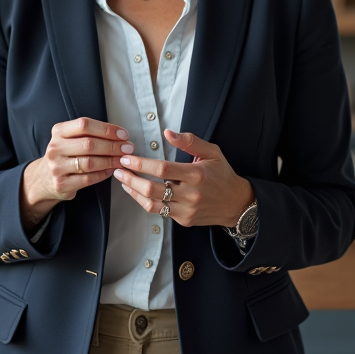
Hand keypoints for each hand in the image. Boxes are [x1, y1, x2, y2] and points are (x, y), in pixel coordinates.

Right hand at [20, 117, 131, 228]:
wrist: (44, 177)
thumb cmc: (65, 154)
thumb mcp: (70, 138)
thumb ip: (90, 134)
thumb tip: (121, 137)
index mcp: (59, 131)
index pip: (84, 125)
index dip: (106, 129)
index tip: (123, 134)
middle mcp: (55, 148)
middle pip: (89, 144)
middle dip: (112, 146)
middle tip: (128, 148)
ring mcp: (57, 167)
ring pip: (89, 163)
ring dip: (110, 161)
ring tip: (122, 160)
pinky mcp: (61, 184)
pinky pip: (87, 179)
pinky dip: (103, 174)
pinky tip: (111, 171)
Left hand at [112, 130, 254, 227]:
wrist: (236, 203)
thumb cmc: (222, 174)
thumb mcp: (212, 152)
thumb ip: (190, 141)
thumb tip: (168, 133)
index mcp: (196, 175)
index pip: (163, 170)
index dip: (141, 164)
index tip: (127, 159)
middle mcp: (190, 195)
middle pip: (152, 189)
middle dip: (131, 179)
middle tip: (118, 169)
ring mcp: (186, 210)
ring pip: (151, 204)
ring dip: (133, 192)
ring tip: (123, 181)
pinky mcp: (184, 220)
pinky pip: (158, 212)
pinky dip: (144, 202)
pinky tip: (136, 192)